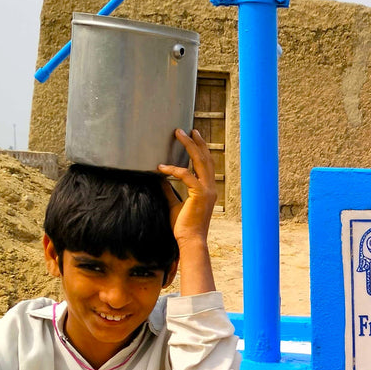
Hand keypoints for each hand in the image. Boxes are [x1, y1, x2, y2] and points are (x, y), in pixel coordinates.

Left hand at [159, 129, 217, 295]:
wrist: (189, 240)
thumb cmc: (183, 226)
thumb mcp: (174, 205)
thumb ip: (169, 191)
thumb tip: (160, 179)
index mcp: (207, 189)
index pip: (206, 164)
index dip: (199, 150)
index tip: (191, 138)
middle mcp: (210, 187)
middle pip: (205, 158)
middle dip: (196, 142)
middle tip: (186, 129)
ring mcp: (207, 191)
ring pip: (200, 161)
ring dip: (188, 146)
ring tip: (178, 133)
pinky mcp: (200, 195)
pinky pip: (186, 176)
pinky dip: (173, 170)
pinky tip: (161, 167)